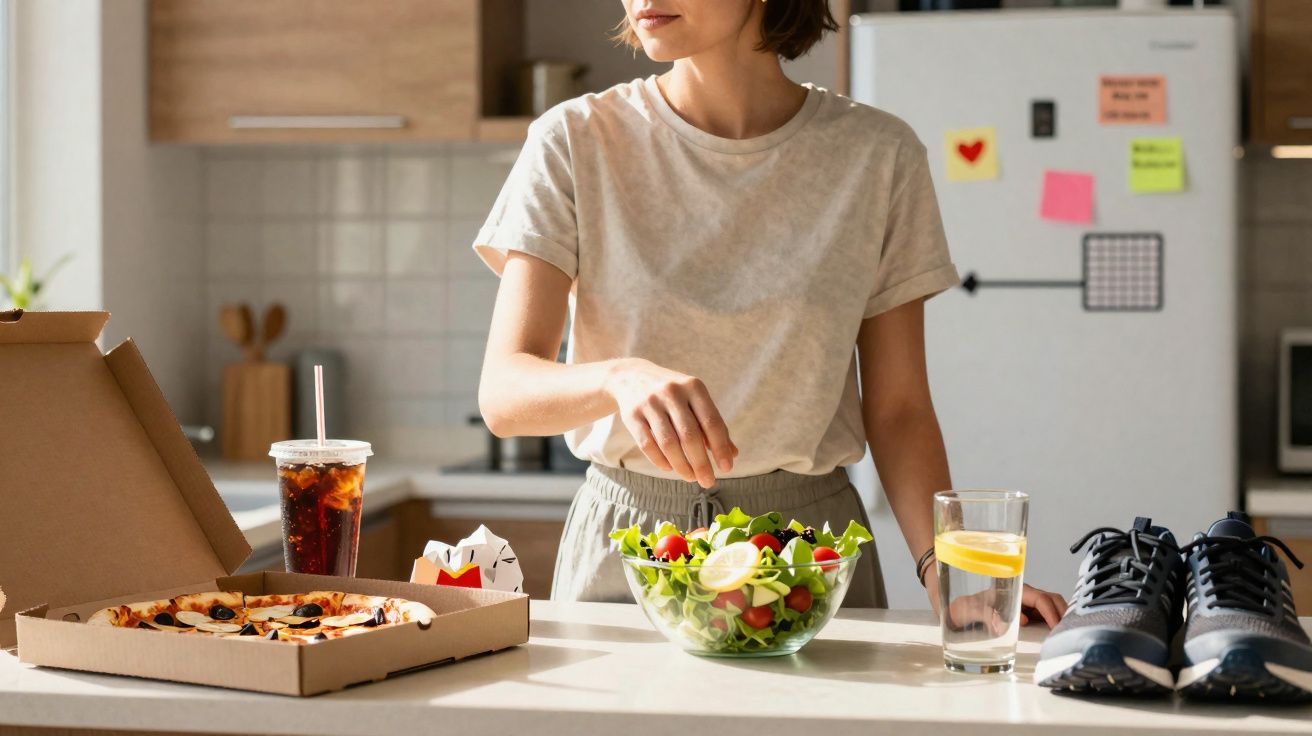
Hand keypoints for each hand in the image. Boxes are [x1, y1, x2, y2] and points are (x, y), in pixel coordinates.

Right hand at [605, 358, 737, 487]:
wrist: (631, 376)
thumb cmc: (673, 395)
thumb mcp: (694, 400)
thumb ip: (712, 425)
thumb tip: (732, 454)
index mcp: (693, 387)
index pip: (711, 422)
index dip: (720, 448)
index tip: (727, 468)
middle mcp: (672, 392)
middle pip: (690, 436)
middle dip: (701, 463)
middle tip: (708, 481)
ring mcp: (650, 402)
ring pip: (668, 443)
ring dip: (681, 465)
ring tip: (690, 478)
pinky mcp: (632, 414)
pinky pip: (647, 444)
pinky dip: (660, 461)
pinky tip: (669, 468)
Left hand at [924, 567, 1066, 629]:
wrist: (954, 605)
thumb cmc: (962, 605)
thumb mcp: (969, 609)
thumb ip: (986, 615)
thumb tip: (1007, 625)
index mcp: (1013, 589)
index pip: (1040, 598)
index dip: (1051, 611)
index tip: (1056, 627)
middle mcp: (1022, 594)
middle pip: (1051, 599)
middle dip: (1062, 613)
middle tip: (1068, 633)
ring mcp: (1024, 603)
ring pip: (1050, 605)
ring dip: (1060, 616)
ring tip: (1066, 634)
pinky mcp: (1023, 612)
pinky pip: (1043, 615)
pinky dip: (1053, 621)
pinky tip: (1055, 634)